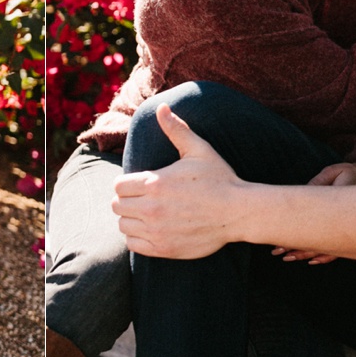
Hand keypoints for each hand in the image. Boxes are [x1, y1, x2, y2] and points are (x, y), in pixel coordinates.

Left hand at [113, 104, 243, 259]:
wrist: (238, 212)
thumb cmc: (219, 179)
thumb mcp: (199, 150)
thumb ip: (176, 129)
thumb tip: (161, 107)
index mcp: (155, 183)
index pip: (118, 185)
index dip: (127, 183)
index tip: (140, 184)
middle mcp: (152, 209)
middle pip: (117, 205)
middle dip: (127, 200)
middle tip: (143, 198)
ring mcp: (157, 231)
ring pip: (123, 225)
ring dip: (131, 219)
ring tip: (146, 213)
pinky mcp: (163, 249)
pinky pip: (133, 244)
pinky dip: (137, 237)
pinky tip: (150, 229)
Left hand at [269, 163, 355, 261]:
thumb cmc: (350, 172)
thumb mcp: (334, 172)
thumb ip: (319, 182)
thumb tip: (303, 193)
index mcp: (339, 207)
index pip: (314, 224)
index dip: (296, 235)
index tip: (279, 241)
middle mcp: (343, 222)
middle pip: (317, 241)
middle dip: (296, 248)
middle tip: (277, 252)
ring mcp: (346, 229)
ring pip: (326, 249)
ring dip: (306, 253)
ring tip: (287, 257)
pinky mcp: (348, 231)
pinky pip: (337, 249)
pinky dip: (324, 256)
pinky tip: (312, 260)